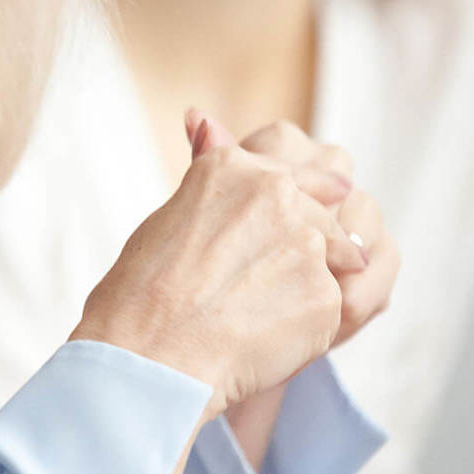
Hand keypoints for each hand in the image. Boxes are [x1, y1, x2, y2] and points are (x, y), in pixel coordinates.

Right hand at [73, 116, 365, 415]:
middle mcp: (276, 193)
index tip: (300, 216)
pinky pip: (331, 304)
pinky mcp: (328, 294)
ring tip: (256, 312)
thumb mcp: (171, 210)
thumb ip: (209, 175)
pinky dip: (307, 322)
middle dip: (311, 243)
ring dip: (306, 283)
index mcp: (232, 165)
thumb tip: (204, 120)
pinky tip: (263, 335)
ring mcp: (307, 242)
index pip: (290, 171)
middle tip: (264, 281)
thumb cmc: (142, 288)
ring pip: (331, 259)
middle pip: (323, 211)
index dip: (300, 197)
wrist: (153, 352)